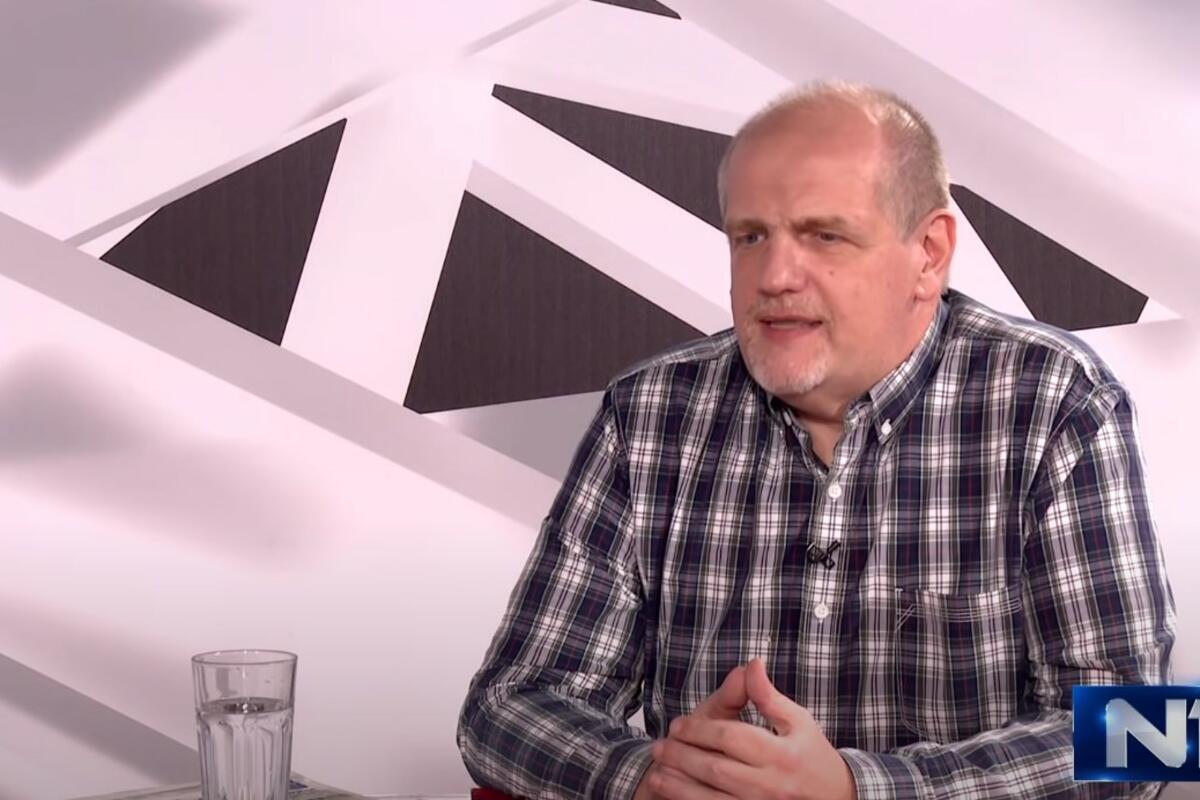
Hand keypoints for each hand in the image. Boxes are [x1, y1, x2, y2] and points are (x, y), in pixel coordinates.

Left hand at [648, 659, 856, 799]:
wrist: (834, 798)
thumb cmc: (810, 755)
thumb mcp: (796, 720)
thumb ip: (768, 695)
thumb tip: (751, 664)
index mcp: (783, 754)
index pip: (732, 738)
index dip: (700, 730)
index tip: (677, 725)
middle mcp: (772, 785)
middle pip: (717, 770)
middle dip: (683, 757)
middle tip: (658, 747)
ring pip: (712, 799)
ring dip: (680, 787)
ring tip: (657, 773)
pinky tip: (674, 796)